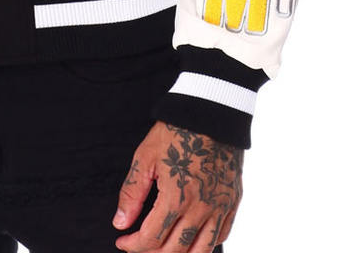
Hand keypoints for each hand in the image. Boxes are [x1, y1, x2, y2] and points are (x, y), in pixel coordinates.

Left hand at [112, 121, 242, 251]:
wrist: (210, 113)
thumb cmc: (175, 131)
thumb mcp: (145, 158)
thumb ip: (132, 193)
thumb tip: (120, 223)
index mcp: (176, 198)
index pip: (152, 239)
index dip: (133, 245)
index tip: (122, 241)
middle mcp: (201, 208)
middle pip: (175, 250)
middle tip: (137, 246)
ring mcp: (219, 207)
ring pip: (201, 251)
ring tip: (162, 250)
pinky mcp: (232, 202)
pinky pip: (220, 236)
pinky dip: (204, 245)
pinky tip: (189, 239)